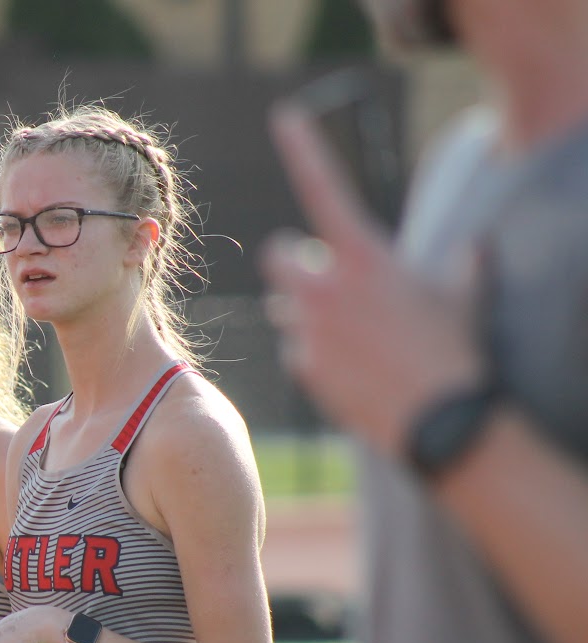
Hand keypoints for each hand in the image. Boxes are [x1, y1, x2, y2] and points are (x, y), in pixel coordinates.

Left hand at [259, 102, 485, 455]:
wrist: (440, 417)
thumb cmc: (456, 349)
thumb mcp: (464, 294)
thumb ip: (462, 263)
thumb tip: (472, 246)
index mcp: (364, 257)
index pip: (325, 189)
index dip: (304, 148)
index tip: (286, 117)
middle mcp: (326, 286)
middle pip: (278, 256)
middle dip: (292, 262)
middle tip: (321, 279)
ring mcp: (309, 327)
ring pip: (284, 308)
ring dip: (306, 313)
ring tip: (351, 336)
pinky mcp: (303, 365)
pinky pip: (296, 350)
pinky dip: (314, 356)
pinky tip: (350, 370)